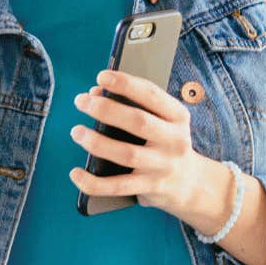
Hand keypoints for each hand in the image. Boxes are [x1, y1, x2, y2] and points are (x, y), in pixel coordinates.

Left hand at [69, 70, 226, 223]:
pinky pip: (117, 186)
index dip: (126, 84)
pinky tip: (75, 174)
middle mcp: (174, 140)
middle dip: (106, 109)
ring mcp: (163, 166)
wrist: (190, 182)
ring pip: (127, 154)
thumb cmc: (165, 142)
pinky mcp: (150, 188)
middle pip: (139, 122)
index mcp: (178, 117)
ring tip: (76, 132)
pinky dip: (93, 182)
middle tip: (81, 101)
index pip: (152, 95)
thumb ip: (133, 105)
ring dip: (97, 142)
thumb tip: (95, 93)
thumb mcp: (162, 120)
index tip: (102, 76)